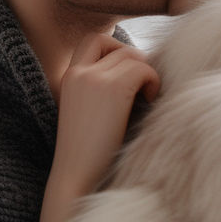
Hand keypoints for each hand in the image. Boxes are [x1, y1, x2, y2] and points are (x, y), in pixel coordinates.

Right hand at [34, 34, 159, 221]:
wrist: (76, 179)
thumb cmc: (91, 157)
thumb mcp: (91, 115)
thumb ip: (106, 91)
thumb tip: (142, 72)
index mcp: (68, 78)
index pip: (94, 42)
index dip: (117, 51)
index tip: (129, 78)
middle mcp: (77, 73)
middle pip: (117, 45)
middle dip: (137, 62)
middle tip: (143, 90)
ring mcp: (92, 79)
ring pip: (132, 55)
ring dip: (147, 73)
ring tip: (146, 98)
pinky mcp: (110, 89)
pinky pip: (143, 68)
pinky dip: (153, 81)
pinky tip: (149, 102)